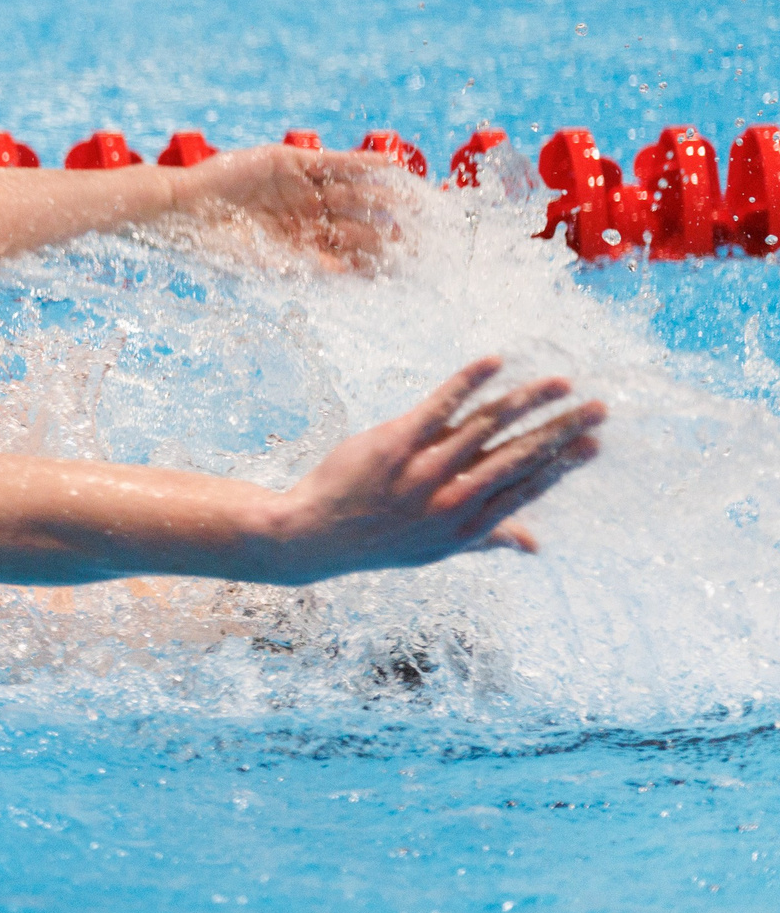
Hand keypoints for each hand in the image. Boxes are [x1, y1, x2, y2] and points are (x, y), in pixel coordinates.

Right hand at [175, 145, 412, 269]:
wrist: (181, 209)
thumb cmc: (216, 245)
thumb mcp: (265, 261)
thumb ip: (307, 265)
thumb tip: (347, 275)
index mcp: (302, 246)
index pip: (349, 253)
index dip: (380, 258)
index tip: (410, 266)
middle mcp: (307, 217)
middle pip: (360, 222)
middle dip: (391, 229)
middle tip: (424, 237)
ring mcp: (301, 189)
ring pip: (353, 192)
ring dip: (384, 196)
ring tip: (416, 201)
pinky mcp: (292, 162)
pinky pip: (334, 162)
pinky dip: (361, 163)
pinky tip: (389, 167)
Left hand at [260, 357, 605, 579]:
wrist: (314, 535)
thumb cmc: (380, 539)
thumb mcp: (436, 549)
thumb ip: (487, 539)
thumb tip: (535, 545)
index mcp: (467, 525)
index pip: (526, 488)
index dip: (562, 465)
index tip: (594, 444)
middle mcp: (451, 499)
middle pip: (517, 457)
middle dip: (561, 431)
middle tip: (599, 409)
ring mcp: (423, 470)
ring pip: (486, 428)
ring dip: (527, 401)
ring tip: (560, 383)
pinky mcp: (394, 443)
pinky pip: (439, 406)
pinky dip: (467, 382)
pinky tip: (494, 363)